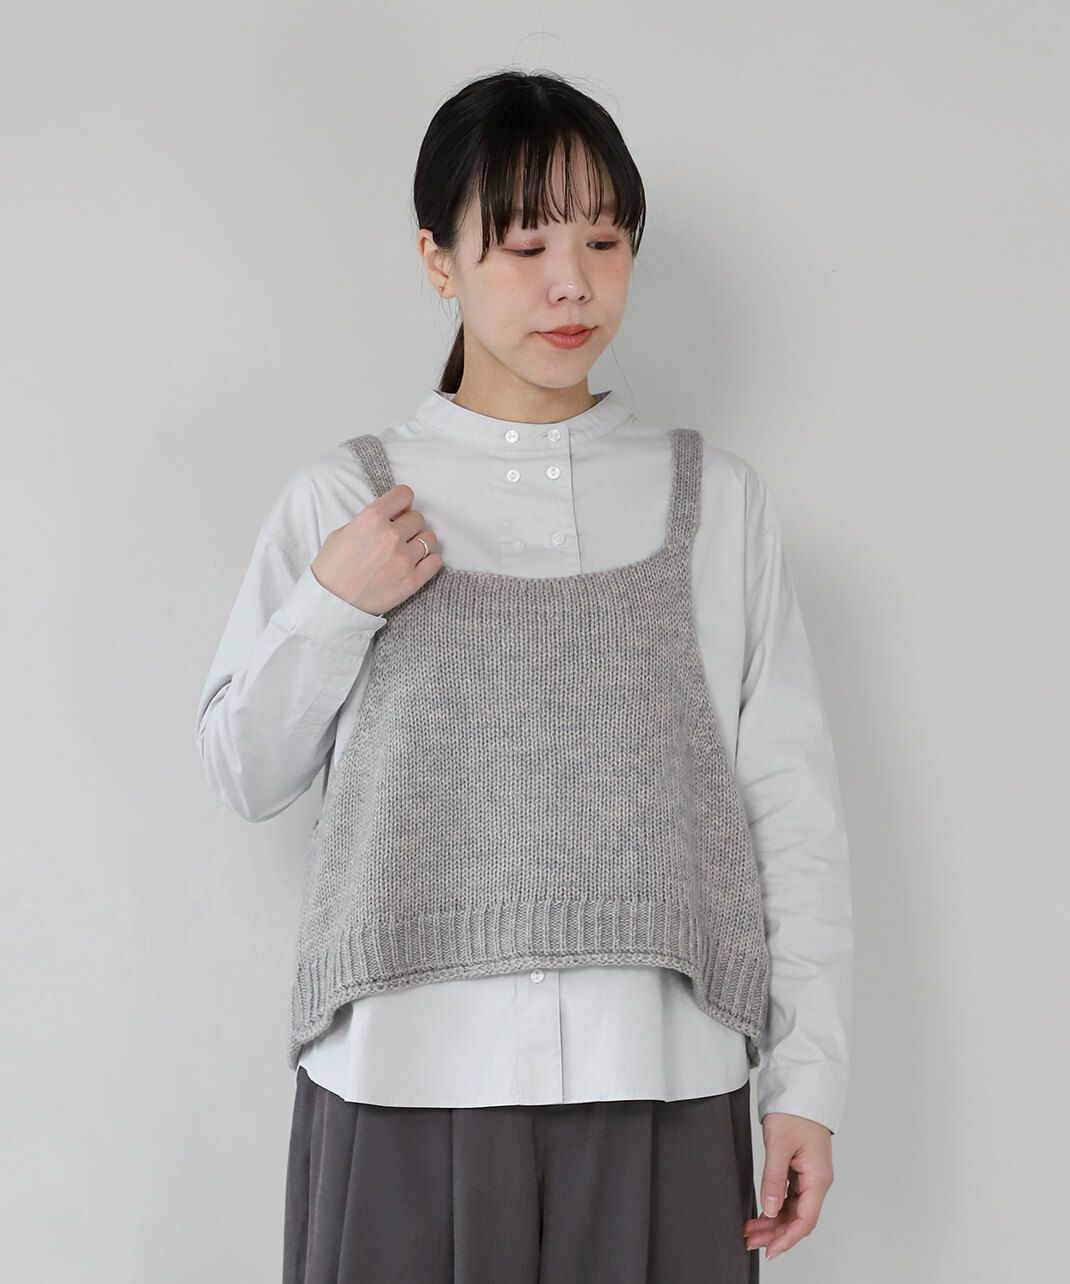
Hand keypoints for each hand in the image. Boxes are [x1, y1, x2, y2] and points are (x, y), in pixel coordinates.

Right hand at [311, 483, 442, 615]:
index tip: (400, 510)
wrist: (332, 603)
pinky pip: (436, 561)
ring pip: (429, 539)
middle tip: (398, 537)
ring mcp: (404, 559)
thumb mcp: (342, 532)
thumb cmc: (332, 568)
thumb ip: (369, 521)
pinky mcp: (413, 580)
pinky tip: (417, 563)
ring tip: (407, 552)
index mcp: (372, 518)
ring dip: (420, 543)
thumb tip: (391, 516)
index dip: (403, 502)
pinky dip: (429, 561)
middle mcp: (391, 535)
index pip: (404, 494)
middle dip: (409, 525)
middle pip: (418, 518)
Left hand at [743, 1112, 833, 1261]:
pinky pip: (790, 1196)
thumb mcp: (779, 1145)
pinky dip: (776, 1206)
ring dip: (774, 1222)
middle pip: (799, 1218)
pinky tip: (761, 1212)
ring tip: (751, 1230)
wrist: (800, 1088)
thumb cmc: (795, 1112)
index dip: (787, 1238)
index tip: (770, 1250)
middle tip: (750, 1240)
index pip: (805, 1220)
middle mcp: (817, 1180)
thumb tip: (770, 1209)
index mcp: (818, 1178)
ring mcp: (810, 1175)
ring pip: (793, 1209)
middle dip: (775, 1233)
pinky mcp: (801, 1168)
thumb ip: (774, 1179)